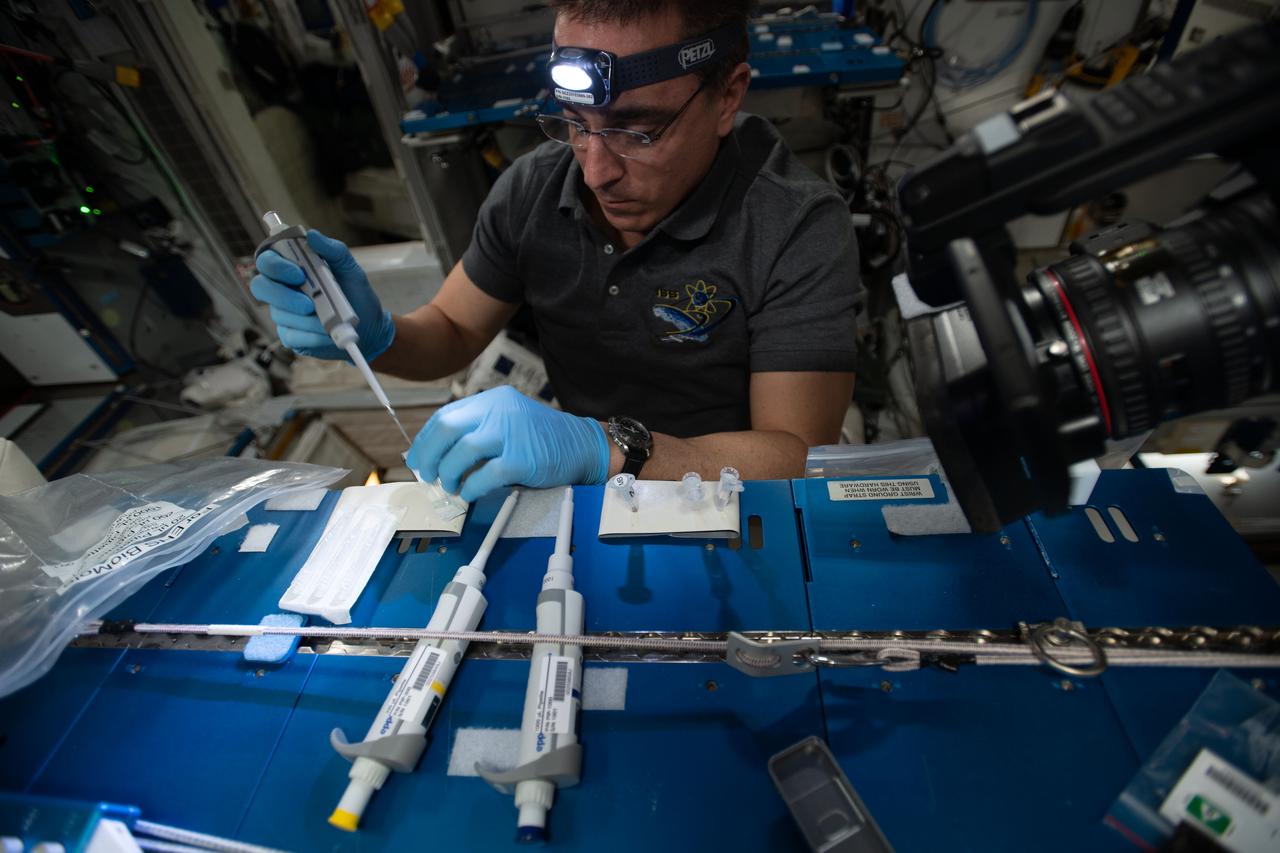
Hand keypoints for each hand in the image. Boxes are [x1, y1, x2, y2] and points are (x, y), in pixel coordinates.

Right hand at [250, 229, 394, 360]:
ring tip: (329, 321)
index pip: (267, 260)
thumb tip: (312, 235)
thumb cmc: (356, 294)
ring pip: (279, 314)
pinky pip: (291, 336)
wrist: (369, 327)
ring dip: (306, 319)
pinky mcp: (291, 336)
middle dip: (283, 295)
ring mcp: (284, 313)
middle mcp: (282, 289)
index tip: (298, 273)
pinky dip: (311, 335)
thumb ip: (333, 250)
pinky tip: (326, 334)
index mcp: (292, 268)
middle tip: (309, 304)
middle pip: (260, 287)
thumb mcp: (350, 269)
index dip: (276, 266)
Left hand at [407, 385, 609, 501]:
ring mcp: (511, 434)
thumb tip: (438, 453)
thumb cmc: (541, 438)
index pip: (444, 416)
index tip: (418, 459)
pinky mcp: (522, 459)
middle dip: (429, 456)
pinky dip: (471, 487)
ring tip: (451, 486)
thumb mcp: (507, 420)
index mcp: (491, 401)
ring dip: (449, 474)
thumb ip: (477, 429)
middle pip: (447, 429)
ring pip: (462, 451)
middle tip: (428, 475)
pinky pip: (485, 475)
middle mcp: (498, 411)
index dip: (425, 441)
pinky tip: (470, 493)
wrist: (582, 445)